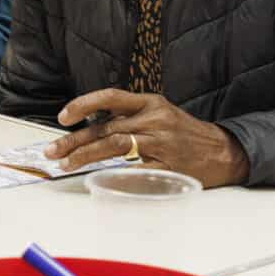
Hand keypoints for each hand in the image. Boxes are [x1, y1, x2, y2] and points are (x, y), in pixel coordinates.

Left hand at [44, 89, 250, 187]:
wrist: (223, 152)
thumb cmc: (186, 134)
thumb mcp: (161, 114)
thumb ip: (130, 118)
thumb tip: (92, 127)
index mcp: (151, 103)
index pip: (111, 97)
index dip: (84, 104)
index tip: (64, 117)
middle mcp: (154, 119)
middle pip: (106, 127)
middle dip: (74, 140)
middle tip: (51, 152)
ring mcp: (161, 143)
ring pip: (114, 146)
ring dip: (85, 155)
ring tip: (65, 164)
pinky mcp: (166, 166)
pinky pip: (133, 169)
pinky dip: (112, 173)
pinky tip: (96, 178)